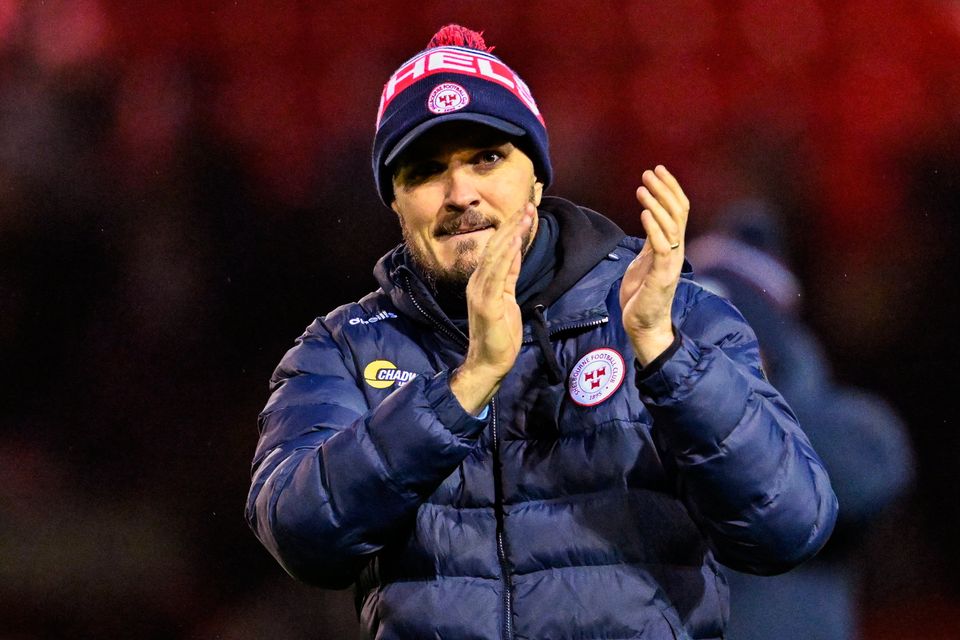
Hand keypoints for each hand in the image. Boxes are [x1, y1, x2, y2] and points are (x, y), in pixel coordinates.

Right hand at [450, 203, 534, 413]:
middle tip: (527, 204)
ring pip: (496, 255)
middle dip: (513, 224)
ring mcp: (480, 291)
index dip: (512, 229)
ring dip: (511, 234)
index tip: (526, 211)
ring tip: (524, 215)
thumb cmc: (499, 336)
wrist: (488, 363)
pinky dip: (505, 255)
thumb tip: (515, 255)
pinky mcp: (487, 302)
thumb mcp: (507, 300)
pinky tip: (514, 241)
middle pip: (496, 246)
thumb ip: (508, 277)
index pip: (499, 249)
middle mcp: (478, 282)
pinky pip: (497, 274)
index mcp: (482, 281)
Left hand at [620, 165, 688, 365]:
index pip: (678, 210)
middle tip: (649, 172)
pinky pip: (661, 246)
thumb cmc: (642, 295)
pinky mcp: (661, 275)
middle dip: (664, 189)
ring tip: (642, 187)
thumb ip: (651, 240)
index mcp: (672, 246)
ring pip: (670, 225)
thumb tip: (650, 217)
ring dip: (656, 203)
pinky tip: (644, 212)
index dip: (670, 188)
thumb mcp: (644, 261)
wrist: (643, 325)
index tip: (657, 170)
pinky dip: (654, 227)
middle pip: (678, 212)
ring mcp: (670, 263)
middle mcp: (676, 251)